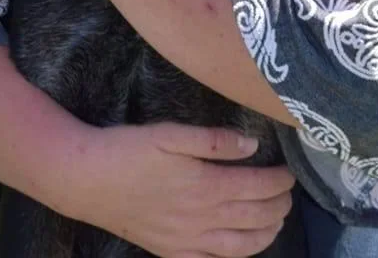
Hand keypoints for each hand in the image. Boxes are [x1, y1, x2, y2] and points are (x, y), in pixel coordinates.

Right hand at [63, 122, 295, 257]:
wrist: (88, 179)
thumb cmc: (130, 149)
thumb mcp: (171, 133)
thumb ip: (215, 140)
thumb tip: (252, 145)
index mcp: (205, 186)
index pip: (257, 188)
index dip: (279, 182)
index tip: (290, 172)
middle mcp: (202, 219)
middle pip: (254, 218)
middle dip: (279, 206)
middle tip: (289, 193)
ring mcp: (187, 240)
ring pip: (240, 246)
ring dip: (266, 234)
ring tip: (277, 219)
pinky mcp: (171, 252)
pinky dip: (236, 255)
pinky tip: (242, 245)